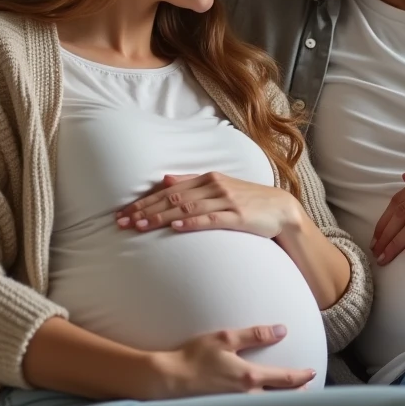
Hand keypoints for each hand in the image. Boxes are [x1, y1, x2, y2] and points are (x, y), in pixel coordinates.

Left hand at [117, 172, 301, 238]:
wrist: (281, 210)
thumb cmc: (248, 201)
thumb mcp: (219, 187)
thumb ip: (192, 183)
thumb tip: (165, 181)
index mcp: (207, 178)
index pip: (168, 191)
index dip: (144, 202)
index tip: (124, 214)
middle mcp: (214, 186)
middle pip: (172, 198)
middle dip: (145, 210)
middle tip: (122, 222)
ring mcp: (226, 200)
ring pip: (186, 208)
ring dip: (161, 217)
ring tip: (140, 226)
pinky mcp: (237, 216)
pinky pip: (210, 219)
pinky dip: (191, 222)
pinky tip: (175, 227)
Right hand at [144, 325, 315, 398]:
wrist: (170, 379)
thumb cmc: (194, 356)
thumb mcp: (225, 338)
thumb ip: (255, 334)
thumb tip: (281, 330)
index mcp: (250, 377)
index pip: (285, 379)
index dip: (301, 375)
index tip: (313, 372)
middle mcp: (247, 395)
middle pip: (281, 399)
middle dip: (297, 395)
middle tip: (309, 390)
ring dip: (282, 402)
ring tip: (291, 398)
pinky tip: (262, 404)